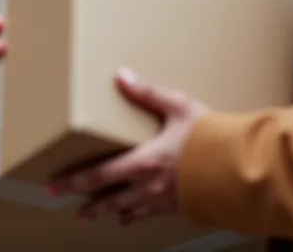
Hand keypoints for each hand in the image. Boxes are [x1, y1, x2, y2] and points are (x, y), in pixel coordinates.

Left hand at [48, 68, 208, 225]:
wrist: (238, 165)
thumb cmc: (209, 136)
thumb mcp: (177, 106)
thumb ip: (146, 93)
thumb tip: (121, 76)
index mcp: (142, 162)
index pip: (97, 175)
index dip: (72, 182)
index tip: (53, 186)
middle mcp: (147, 186)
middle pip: (108, 200)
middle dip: (88, 205)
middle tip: (72, 210)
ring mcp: (162, 200)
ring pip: (127, 211)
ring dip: (109, 213)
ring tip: (96, 216)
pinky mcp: (178, 207)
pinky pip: (150, 215)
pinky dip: (135, 216)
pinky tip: (131, 216)